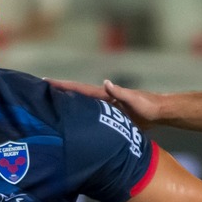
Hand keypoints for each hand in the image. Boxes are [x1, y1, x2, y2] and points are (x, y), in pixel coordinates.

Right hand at [46, 78, 165, 128]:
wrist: (160, 112)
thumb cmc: (148, 105)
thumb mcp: (134, 99)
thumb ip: (120, 92)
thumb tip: (106, 82)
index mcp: (105, 95)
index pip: (80, 89)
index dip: (63, 85)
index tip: (46, 81)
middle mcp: (103, 99)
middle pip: (77, 95)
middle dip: (60, 92)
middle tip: (41, 91)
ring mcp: (106, 108)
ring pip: (82, 106)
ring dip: (68, 104)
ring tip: (51, 105)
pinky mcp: (111, 117)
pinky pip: (91, 116)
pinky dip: (81, 116)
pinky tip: (74, 121)